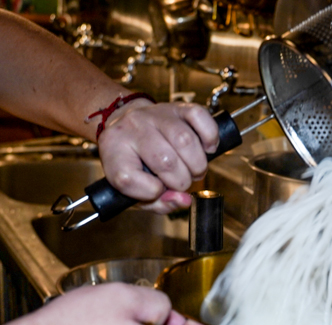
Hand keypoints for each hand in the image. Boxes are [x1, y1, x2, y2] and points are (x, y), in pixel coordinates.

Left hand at [98, 100, 219, 213]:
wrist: (129, 124)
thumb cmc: (135, 162)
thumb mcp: (135, 189)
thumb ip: (159, 203)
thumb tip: (184, 200)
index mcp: (114, 150)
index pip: (128, 179)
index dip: (150, 192)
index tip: (157, 189)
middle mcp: (131, 127)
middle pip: (165, 162)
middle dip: (182, 181)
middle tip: (182, 181)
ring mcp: (155, 114)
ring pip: (185, 141)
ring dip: (197, 165)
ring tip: (194, 169)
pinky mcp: (177, 107)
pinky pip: (199, 116)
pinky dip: (210, 137)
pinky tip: (206, 148)